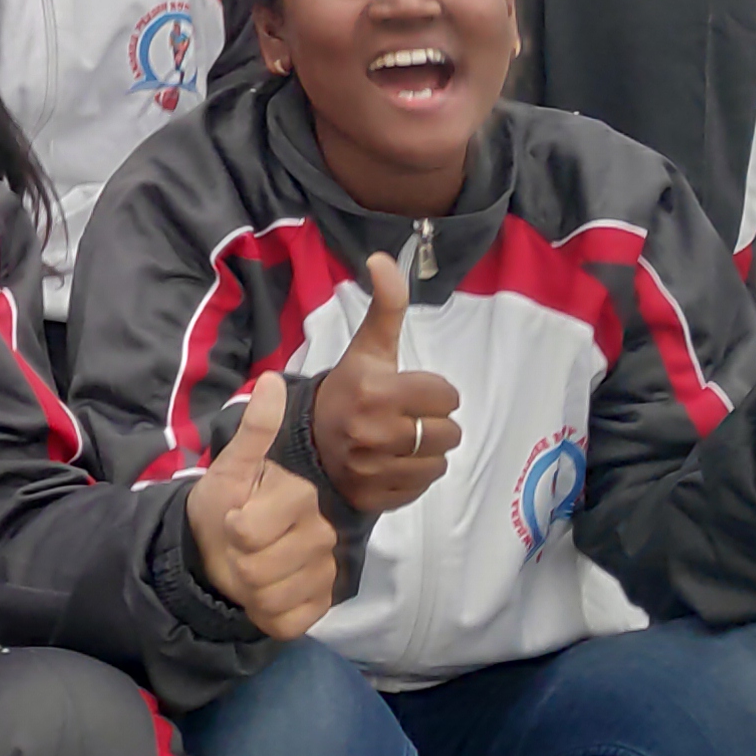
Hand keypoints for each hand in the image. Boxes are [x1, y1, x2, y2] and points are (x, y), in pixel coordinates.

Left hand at [185, 378, 333, 639]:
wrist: (225, 551)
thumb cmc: (225, 505)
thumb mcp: (230, 467)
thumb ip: (254, 430)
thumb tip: (271, 379)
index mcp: (300, 496)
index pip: (248, 530)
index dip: (231, 530)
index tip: (234, 519)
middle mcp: (323, 534)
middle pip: (259, 568)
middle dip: (237, 562)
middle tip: (239, 549)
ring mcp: (325, 573)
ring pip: (272, 597)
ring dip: (249, 590)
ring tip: (248, 570)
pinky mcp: (321, 606)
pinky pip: (287, 620)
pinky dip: (266, 614)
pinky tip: (265, 596)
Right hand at [311, 253, 464, 514]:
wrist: (306, 441)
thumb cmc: (348, 389)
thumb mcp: (368, 347)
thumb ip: (386, 305)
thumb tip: (383, 257)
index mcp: (377, 391)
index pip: (446, 396)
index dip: (434, 393)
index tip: (411, 392)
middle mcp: (376, 432)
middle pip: (449, 433)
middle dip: (434, 424)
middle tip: (408, 418)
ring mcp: (376, 469)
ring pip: (439, 463)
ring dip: (428, 452)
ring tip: (404, 441)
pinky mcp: (377, 497)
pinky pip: (422, 488)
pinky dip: (414, 477)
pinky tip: (394, 463)